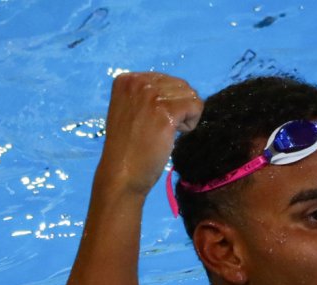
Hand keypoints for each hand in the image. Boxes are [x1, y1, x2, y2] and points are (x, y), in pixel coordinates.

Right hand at [95, 72, 202, 196]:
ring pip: (191, 95)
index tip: (154, 121)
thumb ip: (149, 96)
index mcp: (127, 79)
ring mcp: (151, 95)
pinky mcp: (165, 111)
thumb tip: (183, 90)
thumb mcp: (132, 111)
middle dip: (180, 108)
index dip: (169, 103)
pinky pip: (196, 106)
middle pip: (181, 85)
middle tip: (163, 128)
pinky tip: (176, 134)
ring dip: (185, 115)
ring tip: (168, 132)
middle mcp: (137, 82)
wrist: (121, 173)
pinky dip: (191, 123)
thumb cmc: (128, 148)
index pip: (167, 80)